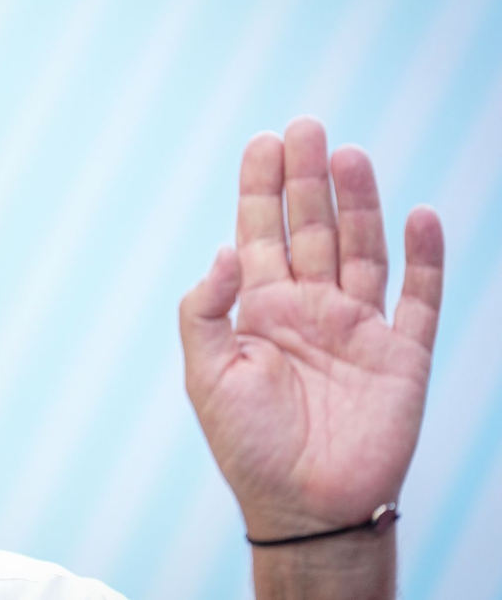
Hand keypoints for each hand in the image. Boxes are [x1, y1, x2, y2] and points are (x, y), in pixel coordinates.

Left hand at [179, 116, 443, 538]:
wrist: (303, 505)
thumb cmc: (247, 443)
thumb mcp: (207, 374)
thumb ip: (207, 310)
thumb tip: (224, 250)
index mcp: (262, 309)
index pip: (261, 234)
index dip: (261, 188)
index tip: (262, 141)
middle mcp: (310, 308)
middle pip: (312, 228)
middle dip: (306, 179)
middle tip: (304, 126)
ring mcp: (357, 328)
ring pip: (363, 249)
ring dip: (358, 203)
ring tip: (348, 155)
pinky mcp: (401, 355)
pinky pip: (418, 298)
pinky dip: (424, 258)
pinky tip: (419, 216)